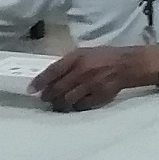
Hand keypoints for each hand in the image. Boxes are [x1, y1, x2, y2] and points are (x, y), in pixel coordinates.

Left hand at [32, 43, 158, 110]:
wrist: (128, 64)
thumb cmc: (104, 56)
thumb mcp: (84, 53)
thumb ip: (68, 63)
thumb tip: (50, 76)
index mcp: (77, 57)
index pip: (53, 71)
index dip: (40, 81)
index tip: (31, 89)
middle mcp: (82, 71)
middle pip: (58, 88)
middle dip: (48, 96)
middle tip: (44, 99)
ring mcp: (90, 85)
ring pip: (67, 100)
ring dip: (59, 104)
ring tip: (56, 104)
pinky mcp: (99, 97)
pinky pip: (81, 106)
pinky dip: (74, 106)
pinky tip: (73, 105)